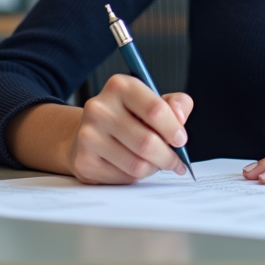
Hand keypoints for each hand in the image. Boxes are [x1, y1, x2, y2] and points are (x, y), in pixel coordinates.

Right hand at [61, 74, 193, 184]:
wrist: (89, 133)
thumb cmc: (128, 117)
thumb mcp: (153, 101)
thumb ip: (175, 104)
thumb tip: (180, 117)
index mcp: (120, 87)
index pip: (155, 110)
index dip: (174, 129)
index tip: (180, 139)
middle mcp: (99, 108)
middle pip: (147, 142)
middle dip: (168, 156)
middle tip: (175, 160)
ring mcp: (88, 136)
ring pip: (137, 164)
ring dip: (153, 167)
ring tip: (154, 162)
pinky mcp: (84, 161)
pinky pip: (123, 178)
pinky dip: (135, 177)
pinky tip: (133, 167)